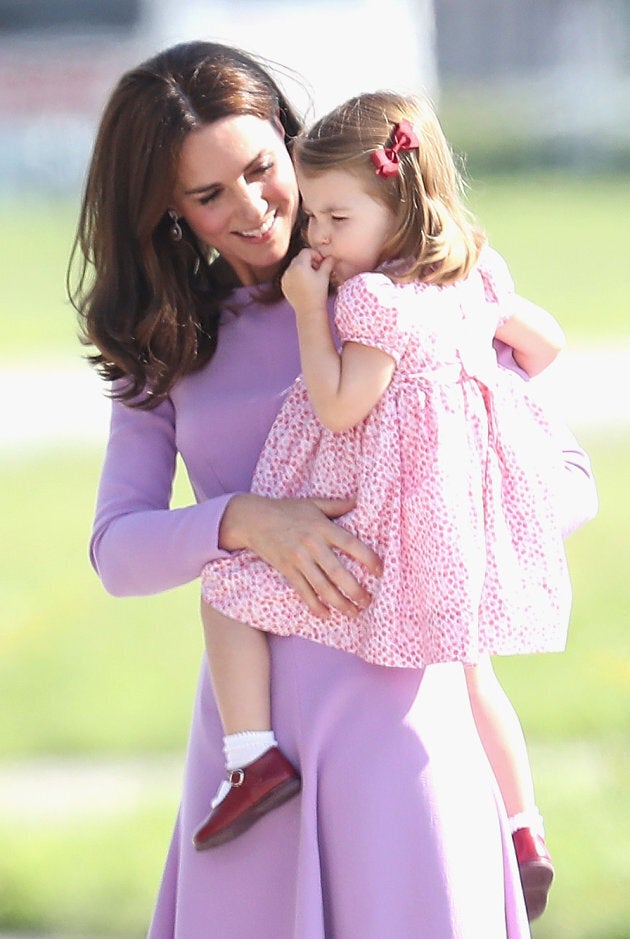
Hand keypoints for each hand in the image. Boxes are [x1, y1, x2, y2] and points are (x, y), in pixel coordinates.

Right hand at [219, 493, 381, 618]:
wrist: (253, 519)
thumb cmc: (286, 509)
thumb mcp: (313, 503)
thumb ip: (338, 505)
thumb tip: (361, 501)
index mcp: (322, 527)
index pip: (350, 544)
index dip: (367, 558)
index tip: (380, 571)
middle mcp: (311, 544)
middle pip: (337, 572)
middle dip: (355, 590)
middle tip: (368, 601)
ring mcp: (298, 559)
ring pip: (322, 587)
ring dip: (339, 603)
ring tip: (353, 612)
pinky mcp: (287, 570)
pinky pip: (303, 592)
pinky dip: (315, 606)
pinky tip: (326, 615)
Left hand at [281, 247, 333, 313]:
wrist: (309, 311)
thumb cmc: (318, 293)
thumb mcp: (324, 276)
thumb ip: (328, 263)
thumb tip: (331, 256)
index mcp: (300, 265)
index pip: (306, 252)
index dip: (315, 255)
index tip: (321, 263)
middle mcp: (290, 270)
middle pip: (299, 258)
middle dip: (309, 261)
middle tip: (317, 269)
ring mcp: (285, 278)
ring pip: (294, 266)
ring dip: (302, 268)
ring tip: (311, 278)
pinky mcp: (283, 285)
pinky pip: (289, 275)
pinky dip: (296, 276)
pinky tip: (304, 285)